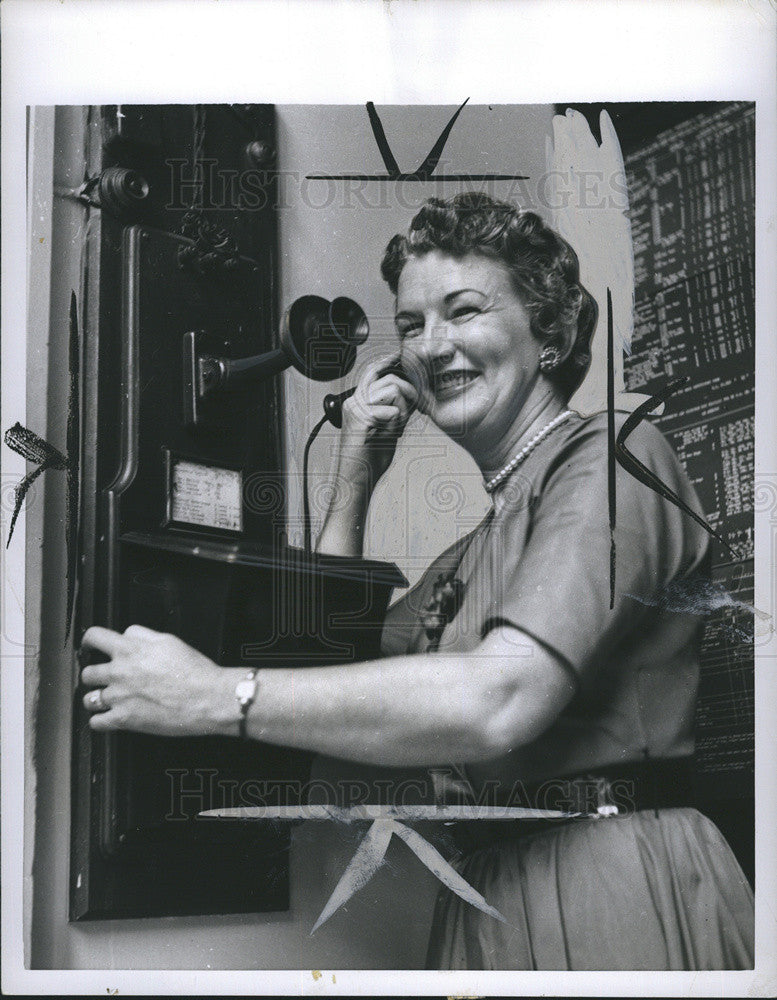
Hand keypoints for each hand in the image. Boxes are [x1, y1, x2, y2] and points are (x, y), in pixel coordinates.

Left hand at [80, 624, 234, 735]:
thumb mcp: (169, 641)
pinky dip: (100, 721)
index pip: (94, 637)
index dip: (88, 642)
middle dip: (95, 675)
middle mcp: (119, 672)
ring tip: (107, 700)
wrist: (207, 698)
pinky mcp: (124, 719)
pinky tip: (109, 718)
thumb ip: (143, 635)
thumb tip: (128, 634)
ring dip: (96, 699)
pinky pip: (96, 722)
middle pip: (87, 672)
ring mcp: (119, 697)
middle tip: (104, 678)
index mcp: (130, 649)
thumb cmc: (194, 671)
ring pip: (89, 699)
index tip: (89, 647)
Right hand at [338, 351, 417, 482]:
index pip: (372, 373)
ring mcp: (356, 409)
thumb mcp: (387, 427)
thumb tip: (411, 394)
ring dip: (403, 411)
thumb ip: (395, 410)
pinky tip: (387, 436)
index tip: (400, 356)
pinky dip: (397, 425)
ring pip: (393, 391)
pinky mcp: (362, 419)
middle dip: (409, 393)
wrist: (358, 479)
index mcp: (356, 402)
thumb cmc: (370, 457)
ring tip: (394, 429)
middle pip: (390, 379)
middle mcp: (354, 402)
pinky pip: (393, 411)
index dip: (387, 362)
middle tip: (412, 410)